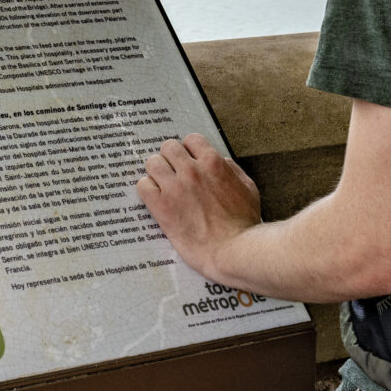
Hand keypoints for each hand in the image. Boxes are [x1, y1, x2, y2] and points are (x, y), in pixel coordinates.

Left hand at [136, 132, 263, 285]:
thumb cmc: (244, 224)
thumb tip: (221, 162)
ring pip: (152, 163)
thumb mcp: (248, 189)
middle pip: (168, 147)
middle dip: (171, 158)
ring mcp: (175, 188)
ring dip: (156, 172)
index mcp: (213, 163)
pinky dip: (147, 189)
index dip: (189, 150)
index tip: (188, 160)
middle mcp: (192, 171)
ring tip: (161, 184)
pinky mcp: (162, 207)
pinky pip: (143, 185)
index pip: (191, 139)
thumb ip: (232, 170)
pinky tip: (154, 198)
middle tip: (173, 172)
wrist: (233, 251)